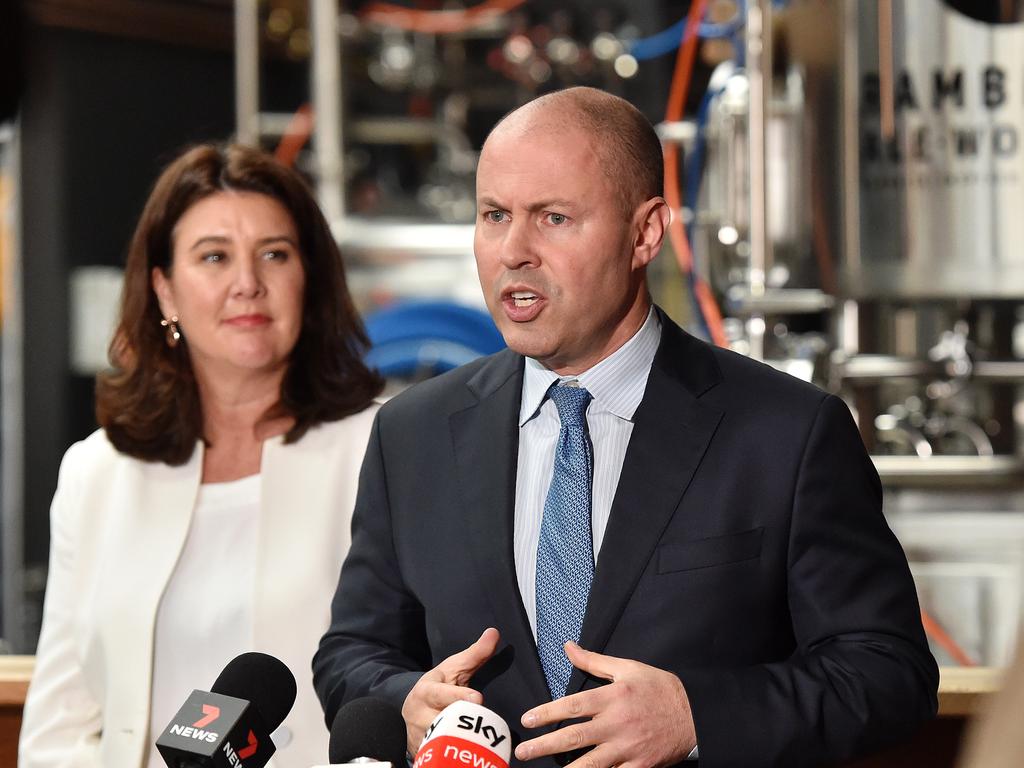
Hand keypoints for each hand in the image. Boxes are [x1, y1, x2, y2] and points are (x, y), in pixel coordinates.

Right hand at [402, 627, 500, 754]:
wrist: (412, 709)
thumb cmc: (440, 685)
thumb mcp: (453, 668)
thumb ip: (475, 654)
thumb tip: (494, 633)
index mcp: (426, 691)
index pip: (441, 694)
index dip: (459, 697)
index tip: (478, 700)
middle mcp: (419, 715)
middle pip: (443, 723)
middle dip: (462, 726)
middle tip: (482, 728)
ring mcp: (419, 737)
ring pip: (440, 744)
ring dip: (458, 745)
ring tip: (477, 747)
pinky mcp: (422, 754)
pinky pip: (437, 759)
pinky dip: (451, 760)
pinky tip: (465, 760)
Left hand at [515, 642, 695, 767]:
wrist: (695, 712)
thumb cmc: (659, 687)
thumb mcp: (627, 667)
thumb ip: (594, 661)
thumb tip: (568, 647)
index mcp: (612, 698)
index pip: (573, 706)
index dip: (547, 713)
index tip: (528, 719)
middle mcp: (617, 724)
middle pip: (574, 737)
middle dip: (544, 746)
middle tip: (522, 752)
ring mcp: (628, 748)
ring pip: (591, 764)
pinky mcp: (640, 766)